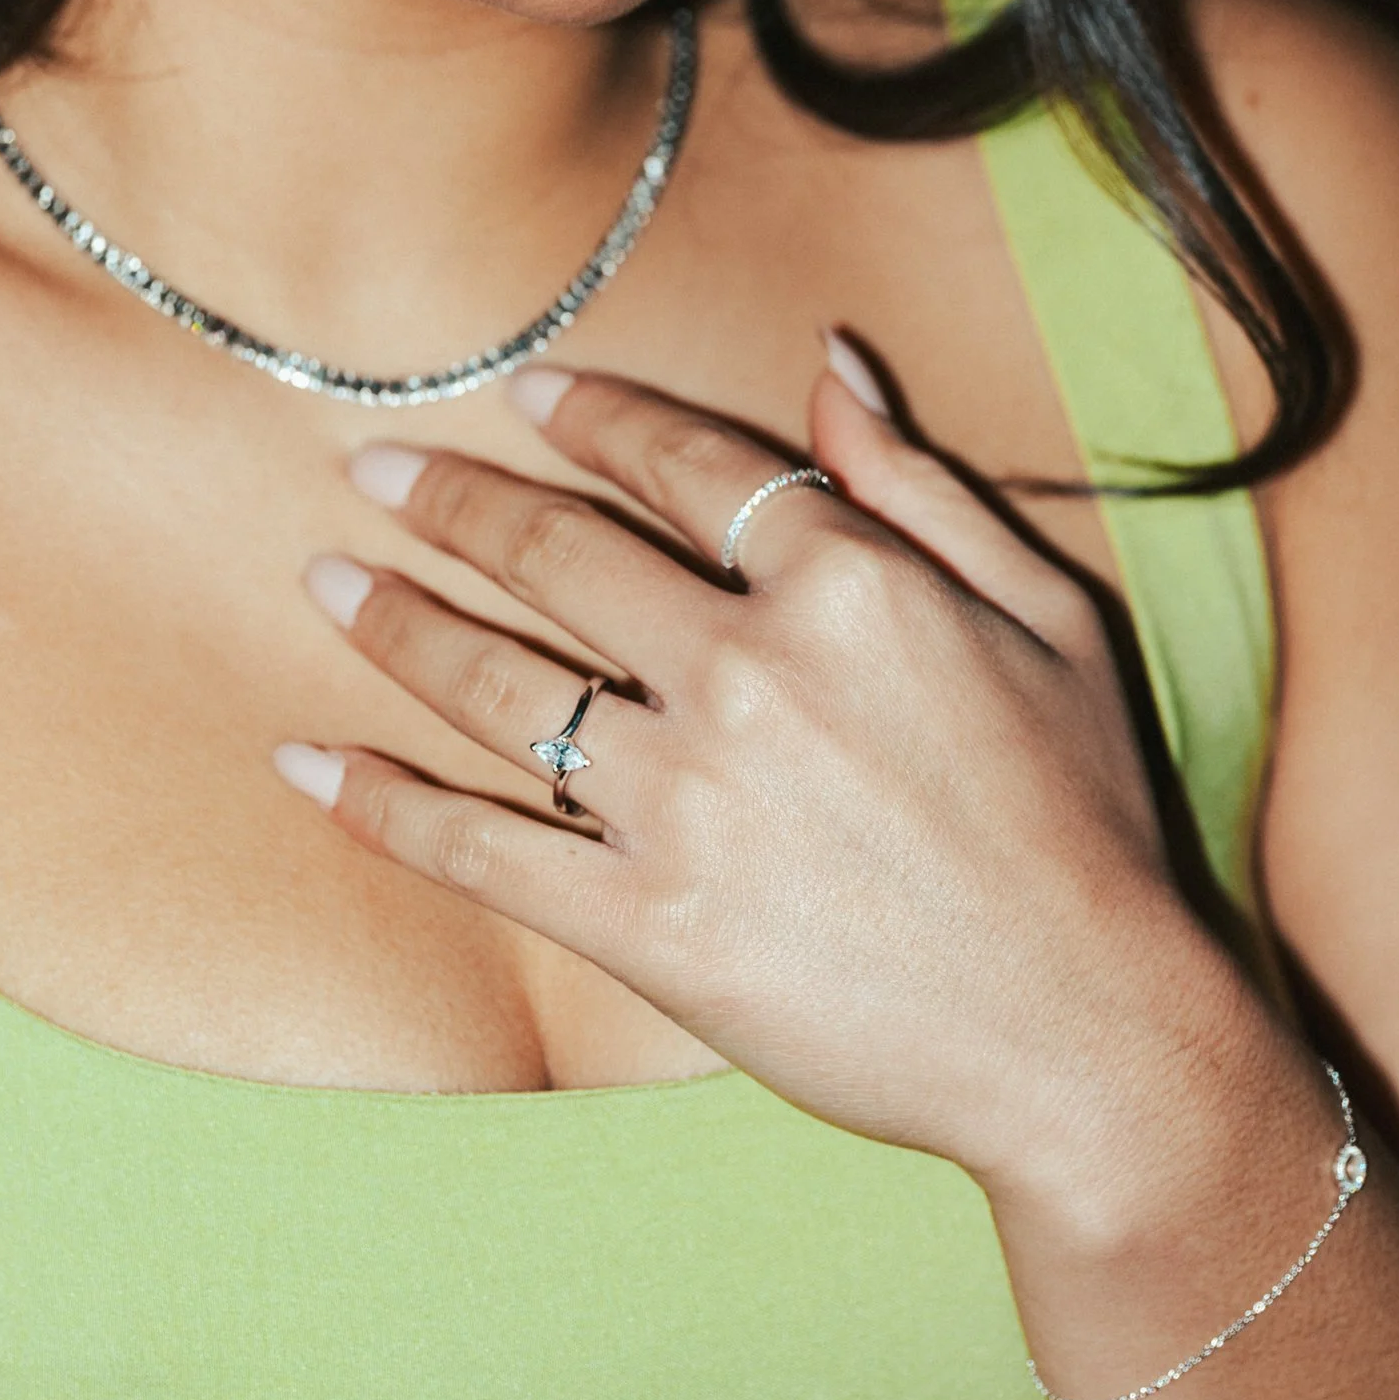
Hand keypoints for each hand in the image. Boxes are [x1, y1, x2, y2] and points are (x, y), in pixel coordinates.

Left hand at [278, 339, 1223, 1203]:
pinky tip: (307, 763)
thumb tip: (830, 362)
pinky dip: (379, 803)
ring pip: (498, 683)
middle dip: (450, 500)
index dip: (589, 419)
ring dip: (392, 621)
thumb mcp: (1046, 614)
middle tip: (370, 465)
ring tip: (324, 580)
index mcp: (847, 583)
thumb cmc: (1090, 819)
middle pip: (557, 557)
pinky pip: (478, 849)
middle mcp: (745, 672)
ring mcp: (683, 802)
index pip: (681, 464)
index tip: (523, 396)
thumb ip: (919, 483)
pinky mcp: (645, 925)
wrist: (1092, 1037)